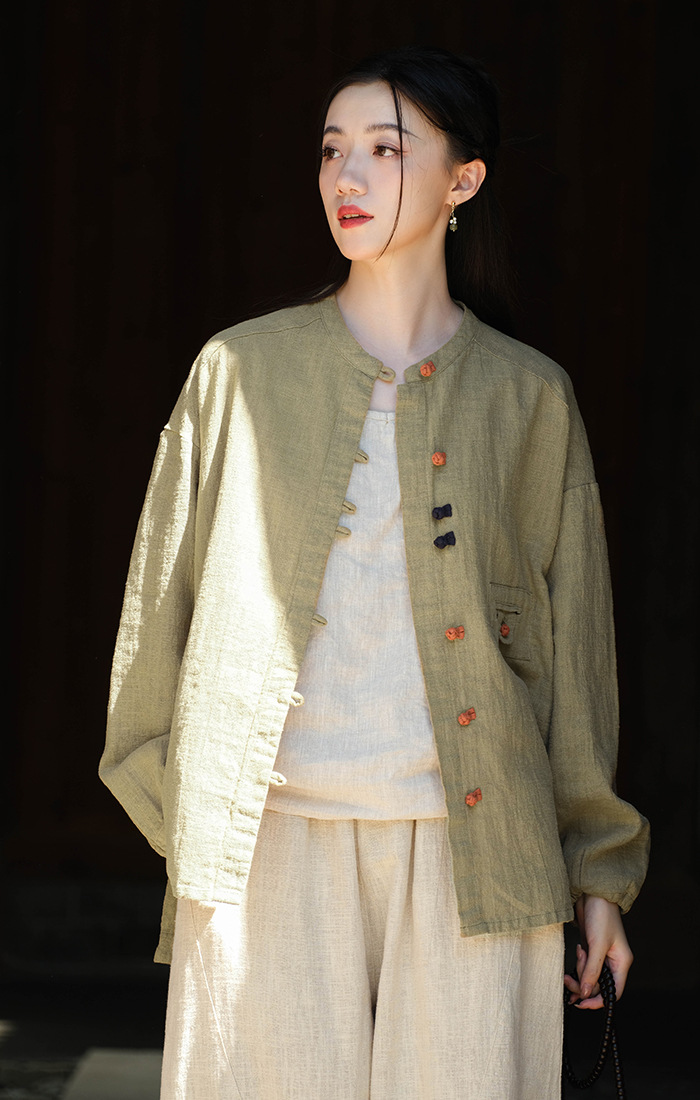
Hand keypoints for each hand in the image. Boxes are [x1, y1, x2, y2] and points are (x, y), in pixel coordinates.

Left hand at [563, 894, 632, 1009]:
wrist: (592, 894)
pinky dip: (579, 961)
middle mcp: (613, 962)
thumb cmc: (601, 915)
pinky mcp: (591, 950)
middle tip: (569, 977)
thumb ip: (592, 970)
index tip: (582, 1003)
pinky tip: (578, 948)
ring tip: (579, 951)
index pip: (614, 993)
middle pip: (598, 986)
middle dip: (583, 982)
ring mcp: (602, 956)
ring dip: (580, 968)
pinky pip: (584, 965)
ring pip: (589, 976)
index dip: (599, 1001)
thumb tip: (586, 993)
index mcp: (621, 963)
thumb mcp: (597, 944)